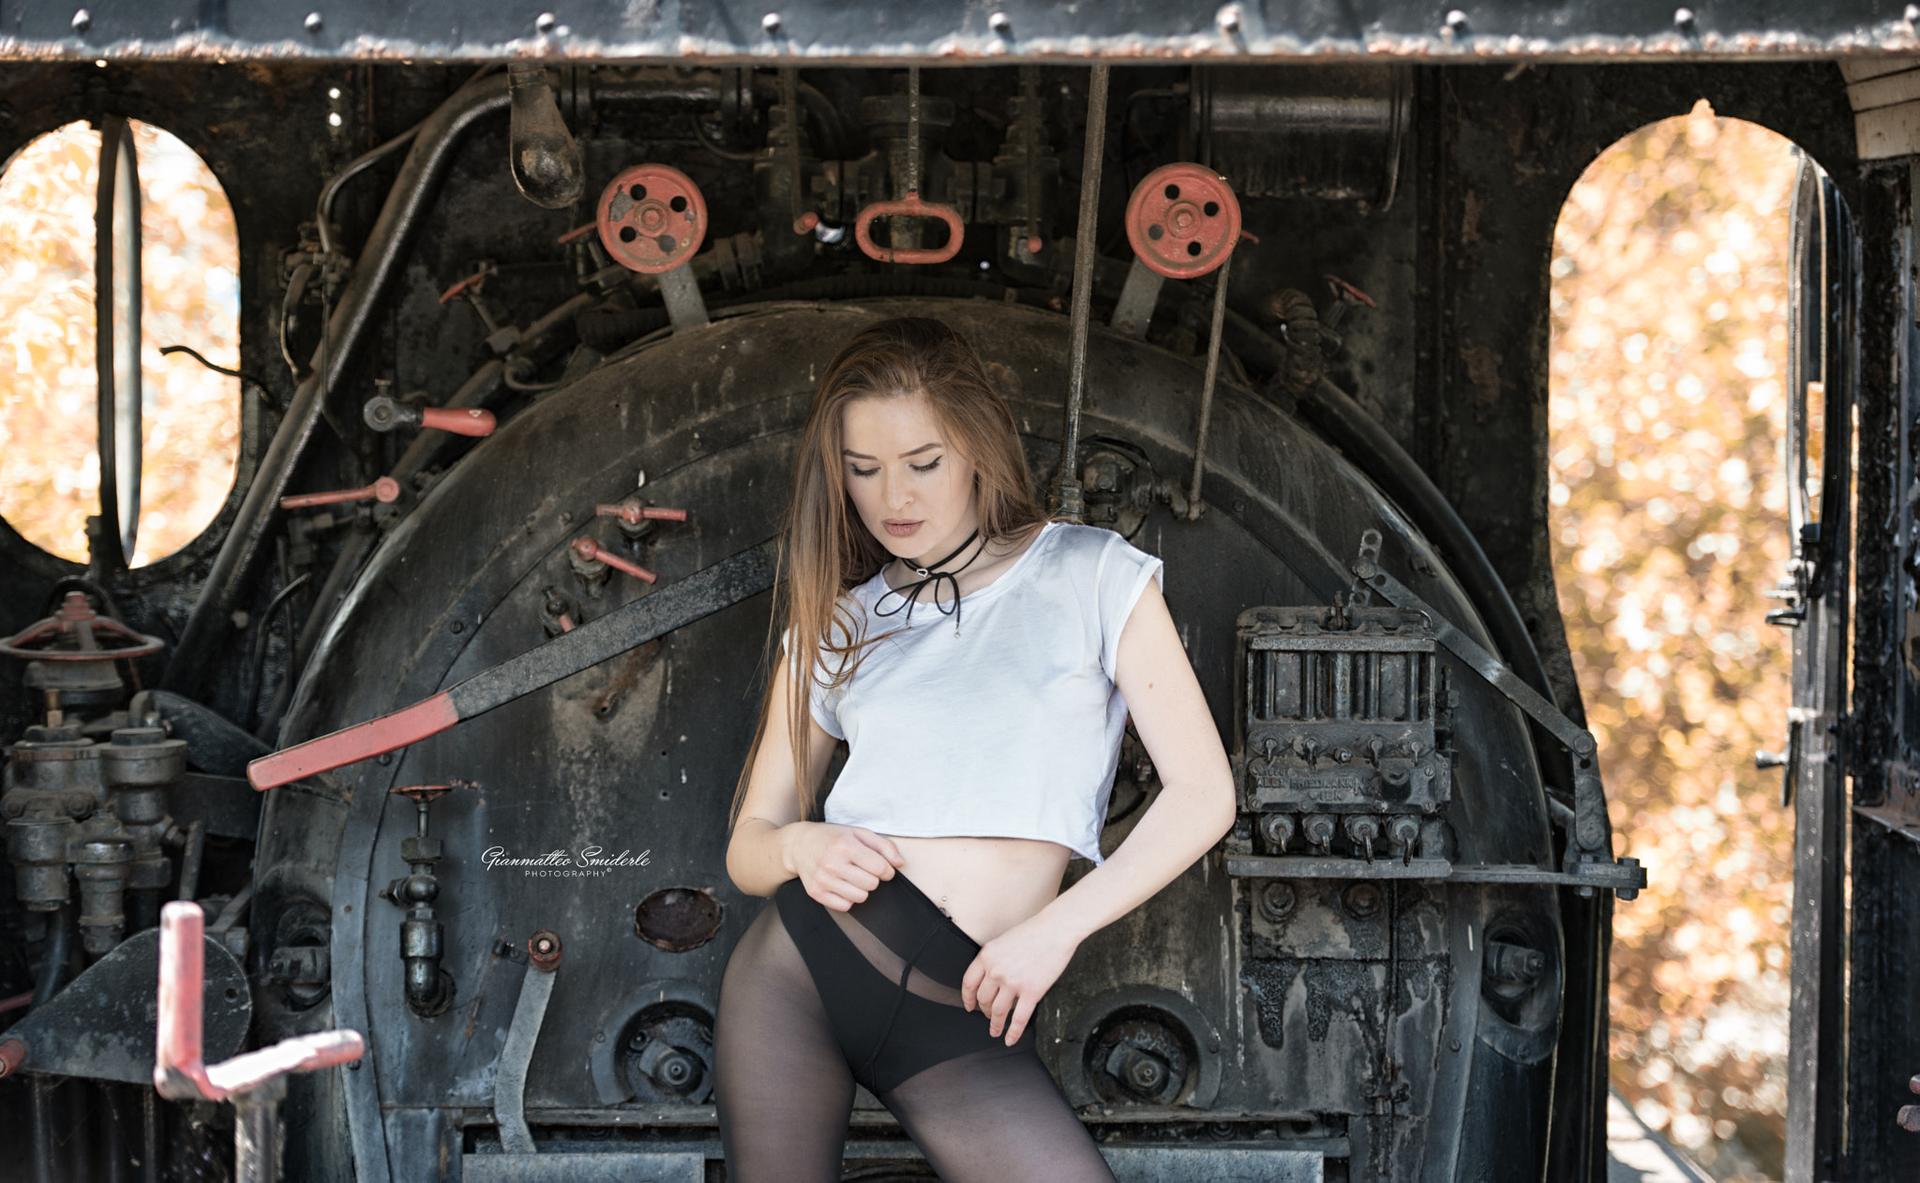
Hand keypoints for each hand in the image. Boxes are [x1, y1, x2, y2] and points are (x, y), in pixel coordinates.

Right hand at [786, 822, 904, 910]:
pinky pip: (845, 906)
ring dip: (861, 889)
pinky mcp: (816, 893)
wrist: (799, 844)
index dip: (886, 870)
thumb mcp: (859, 833)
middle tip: (863, 869)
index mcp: (845, 846)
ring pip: (860, 898)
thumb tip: (900, 864)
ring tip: (852, 877)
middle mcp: (832, 863)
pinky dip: (848, 898)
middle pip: (871, 884)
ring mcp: (822, 880)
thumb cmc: (833, 837)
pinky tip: (842, 885)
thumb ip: (884, 846)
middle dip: (873, 878)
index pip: (879, 868)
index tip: (881, 867)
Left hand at [961, 912, 1081, 1046]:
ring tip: (995, 1030)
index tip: (969, 1006)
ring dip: (995, 1024)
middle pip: (983, 999)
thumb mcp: (1003, 942)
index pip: (968, 984)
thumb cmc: (1033, 932)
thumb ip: (993, 960)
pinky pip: (1018, 1019)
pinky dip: (1012, 1032)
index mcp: (986, 956)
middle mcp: (996, 971)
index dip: (968, 999)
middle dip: (984, 1011)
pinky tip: (1009, 1039)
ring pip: (998, 1011)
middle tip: (987, 1016)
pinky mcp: (1031, 992)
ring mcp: (1012, 983)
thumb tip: (989, 980)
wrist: (1055, 930)